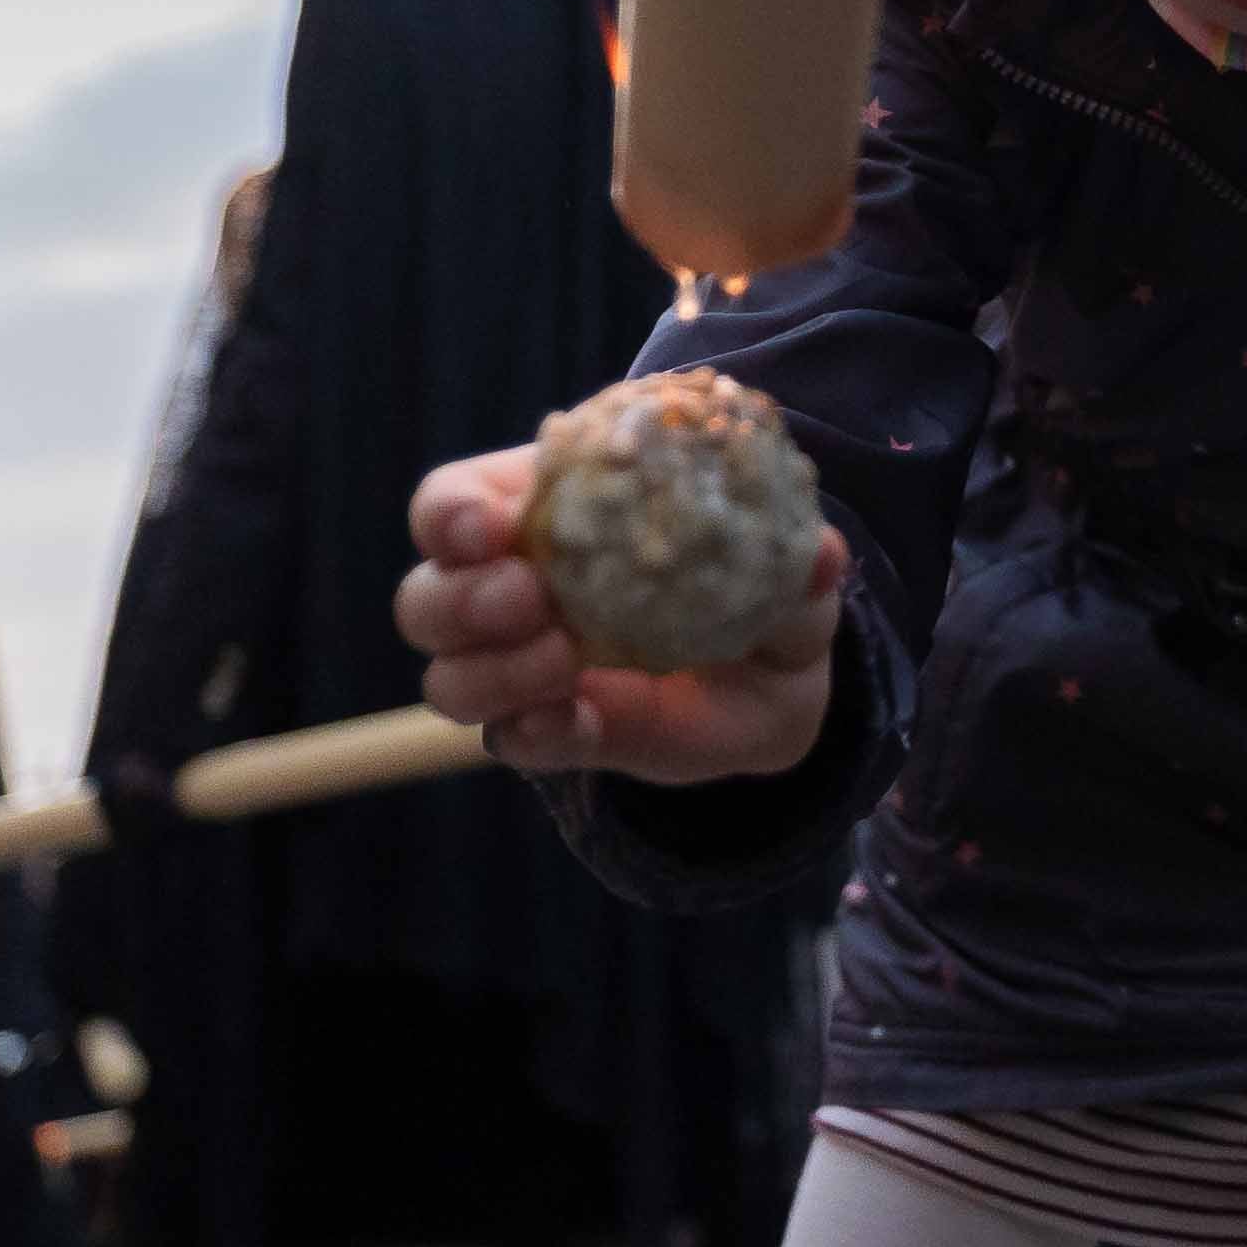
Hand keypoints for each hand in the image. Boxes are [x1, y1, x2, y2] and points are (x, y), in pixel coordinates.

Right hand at [395, 444, 846, 784]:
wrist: (769, 687)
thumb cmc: (755, 594)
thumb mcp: (787, 574)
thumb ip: (797, 565)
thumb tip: (820, 553)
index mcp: (547, 518)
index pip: (454, 506)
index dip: (451, 514)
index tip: (487, 526)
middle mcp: (511, 592)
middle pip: (426, 595)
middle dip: (459, 596)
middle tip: (530, 596)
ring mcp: (520, 670)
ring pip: (446, 674)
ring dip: (491, 670)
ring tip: (564, 658)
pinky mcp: (547, 732)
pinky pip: (508, 739)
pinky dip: (532, 732)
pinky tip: (577, 721)